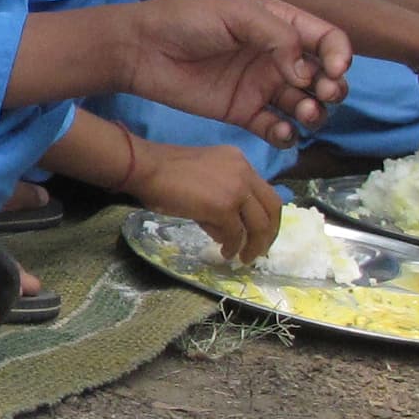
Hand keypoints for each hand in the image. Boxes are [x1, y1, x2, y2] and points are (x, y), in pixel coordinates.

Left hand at [110, 0, 347, 145]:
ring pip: (305, 105)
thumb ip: (276, 36)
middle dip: (333, 87)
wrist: (142, 49)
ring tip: (303, 114)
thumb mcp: (236, 14)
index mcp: (281, 24)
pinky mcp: (243, 112)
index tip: (335, 69)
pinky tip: (281, 132)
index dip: (339, 54)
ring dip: (315, 113)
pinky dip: (286, 135)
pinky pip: (276, 128)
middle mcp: (277, 56)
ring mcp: (261, 85)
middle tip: (322, 93)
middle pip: (324, 76)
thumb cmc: (186, 20)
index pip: (327, 39)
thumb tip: (305, 71)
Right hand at [129, 138, 284, 259]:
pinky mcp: (224, 206)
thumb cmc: (166, 173)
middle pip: (272, 208)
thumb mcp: (204, 178)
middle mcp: (244, 172)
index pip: (265, 191)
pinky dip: (233, 246)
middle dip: (268, 234)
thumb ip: (222, 196)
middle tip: (260, 250)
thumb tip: (229, 230)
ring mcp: (236, 189)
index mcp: (239, 161)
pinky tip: (225, 253)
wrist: (147, 168)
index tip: (260, 233)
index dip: (266, 216)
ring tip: (243, 258)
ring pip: (259, 224)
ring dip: (253, 245)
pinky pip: (236, 233)